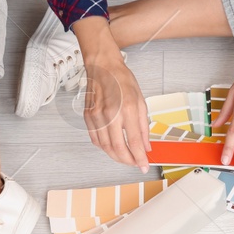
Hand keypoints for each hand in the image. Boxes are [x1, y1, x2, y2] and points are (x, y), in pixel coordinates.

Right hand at [81, 52, 150, 168]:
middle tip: (135, 164)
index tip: (143, 166)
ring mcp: (97, 117)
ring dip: (116, 157)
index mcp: (127, 109)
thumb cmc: (123, 80)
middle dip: (128, 161)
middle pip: (117, 149)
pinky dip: (104, 148)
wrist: (103, 67)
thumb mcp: (141, 101)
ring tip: (126, 158)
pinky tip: (112, 148)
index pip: (134, 142)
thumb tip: (145, 146)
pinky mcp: (88, 117)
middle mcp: (110, 115)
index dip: (139, 158)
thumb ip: (144, 127)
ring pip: (105, 147)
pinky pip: (95, 140)